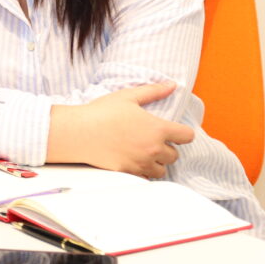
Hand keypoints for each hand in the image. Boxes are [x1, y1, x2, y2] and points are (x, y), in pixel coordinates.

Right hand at [48, 83, 195, 178]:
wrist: (77, 132)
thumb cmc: (101, 112)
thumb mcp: (127, 97)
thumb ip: (153, 91)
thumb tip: (172, 85)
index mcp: (157, 128)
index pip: (187, 136)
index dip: (182, 134)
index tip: (172, 132)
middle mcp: (153, 148)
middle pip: (174, 156)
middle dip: (166, 149)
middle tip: (151, 142)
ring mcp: (141, 162)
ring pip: (161, 170)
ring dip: (156, 163)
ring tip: (142, 154)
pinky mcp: (128, 172)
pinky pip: (144, 178)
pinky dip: (142, 172)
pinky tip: (131, 162)